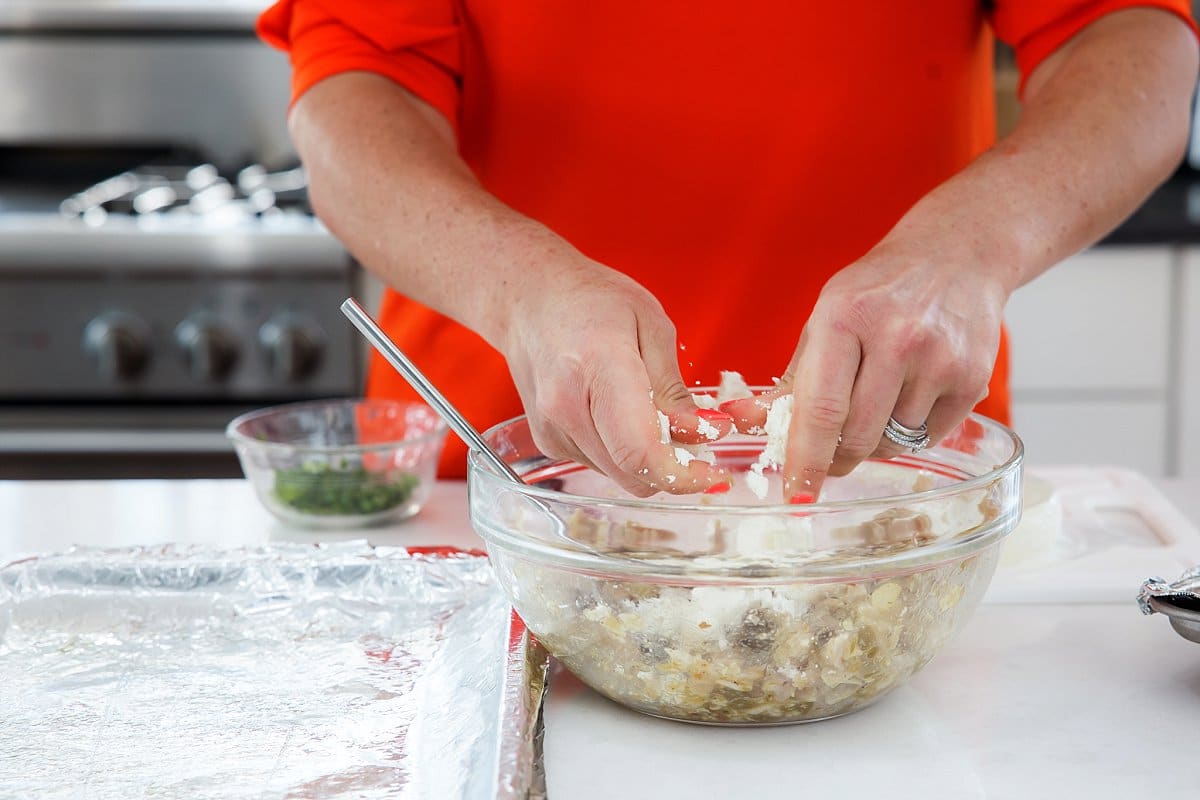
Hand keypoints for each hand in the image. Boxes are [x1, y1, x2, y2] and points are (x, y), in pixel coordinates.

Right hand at [501, 258, 733, 495]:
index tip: (713, 474)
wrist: (530, 300)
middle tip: (691, 433)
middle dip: (672, 467)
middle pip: (633, 475)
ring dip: (646, 458)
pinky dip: (622, 452)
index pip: (640, 451)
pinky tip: (619, 413)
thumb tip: (703, 432)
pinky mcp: (548, 443)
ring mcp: (552, 430)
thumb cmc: (592, 301)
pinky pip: (602, 466)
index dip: (683, 475)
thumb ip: (674, 387)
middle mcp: (565, 407)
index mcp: (598, 366)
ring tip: (647, 409)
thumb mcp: (651, 325)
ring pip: (620, 476)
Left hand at [722, 238, 1007, 500]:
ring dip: (874, 442)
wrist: (956, 256)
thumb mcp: (826, 317)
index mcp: (845, 319)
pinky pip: (928, 437)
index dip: (806, 459)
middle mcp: (897, 339)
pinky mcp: (972, 379)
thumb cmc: (880, 291)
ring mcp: (939, 360)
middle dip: (837, 458)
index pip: (822, 408)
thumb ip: (795, 377)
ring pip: (892, 442)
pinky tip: (909, 398)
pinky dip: (910, 433)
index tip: (797, 494)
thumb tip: (756, 428)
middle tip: (832, 455)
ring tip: (877, 404)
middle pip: (857, 436)